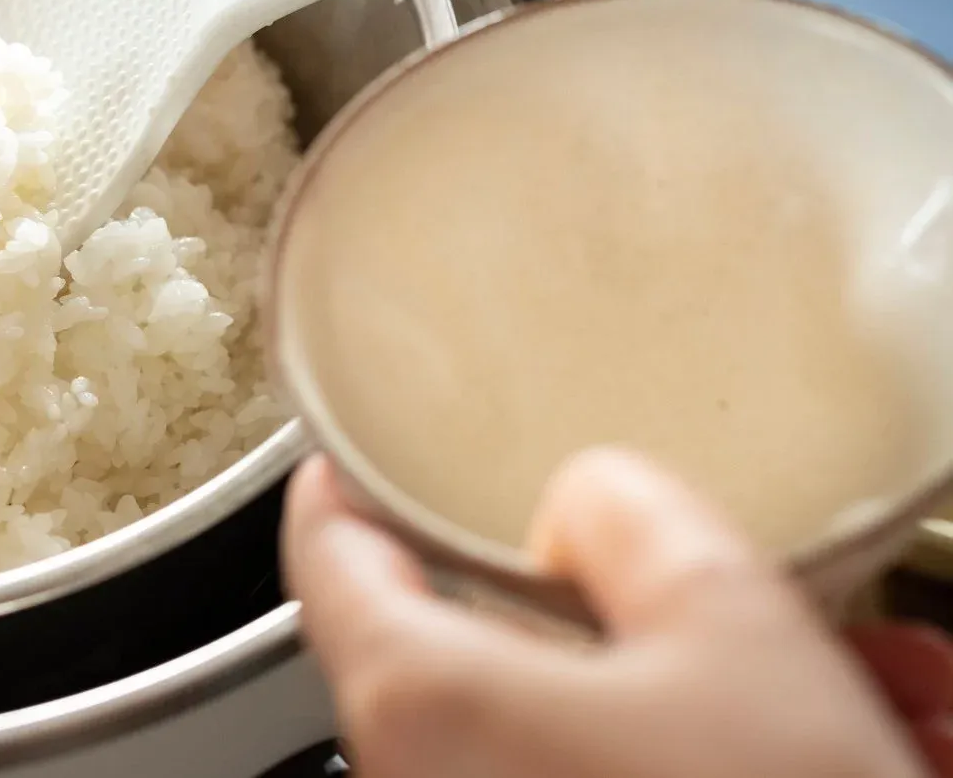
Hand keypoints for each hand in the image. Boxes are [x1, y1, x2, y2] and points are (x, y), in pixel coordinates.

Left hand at [283, 449, 937, 776]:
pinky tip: (874, 756)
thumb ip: (632, 522)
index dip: (356, 486)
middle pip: (502, 651)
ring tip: (876, 688)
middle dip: (650, 607)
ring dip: (727, 693)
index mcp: (417, 699)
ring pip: (597, 733)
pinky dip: (722, 763)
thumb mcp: (727, 626)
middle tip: (742, 584)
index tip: (370, 457)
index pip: (329, 557)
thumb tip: (589, 499)